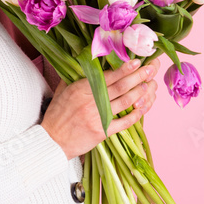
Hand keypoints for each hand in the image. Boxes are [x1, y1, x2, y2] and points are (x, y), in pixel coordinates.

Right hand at [41, 58, 159, 160]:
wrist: (52, 141)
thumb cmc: (57, 114)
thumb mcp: (62, 91)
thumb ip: (75, 77)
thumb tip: (86, 62)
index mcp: (80, 89)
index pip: (107, 76)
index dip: (124, 69)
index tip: (137, 61)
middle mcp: (90, 102)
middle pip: (120, 87)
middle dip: (138, 77)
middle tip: (151, 69)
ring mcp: (97, 117)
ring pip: (125, 102)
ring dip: (140, 93)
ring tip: (149, 85)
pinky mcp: (102, 132)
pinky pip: (124, 123)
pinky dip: (135, 115)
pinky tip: (142, 108)